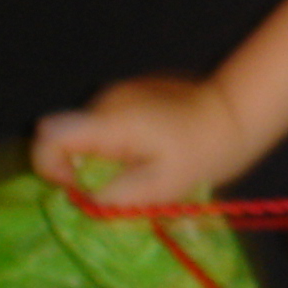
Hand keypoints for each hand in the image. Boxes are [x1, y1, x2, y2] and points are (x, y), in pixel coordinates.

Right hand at [31, 74, 254, 204]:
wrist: (238, 113)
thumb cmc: (202, 154)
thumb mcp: (158, 188)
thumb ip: (111, 194)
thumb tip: (78, 197)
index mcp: (110, 120)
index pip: (48, 136)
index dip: (49, 168)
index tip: (78, 188)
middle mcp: (108, 99)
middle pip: (67, 136)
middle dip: (81, 166)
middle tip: (119, 184)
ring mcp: (121, 91)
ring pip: (88, 131)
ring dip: (103, 155)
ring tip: (140, 167)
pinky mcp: (134, 91)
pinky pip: (109, 122)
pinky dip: (118, 142)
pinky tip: (149, 150)